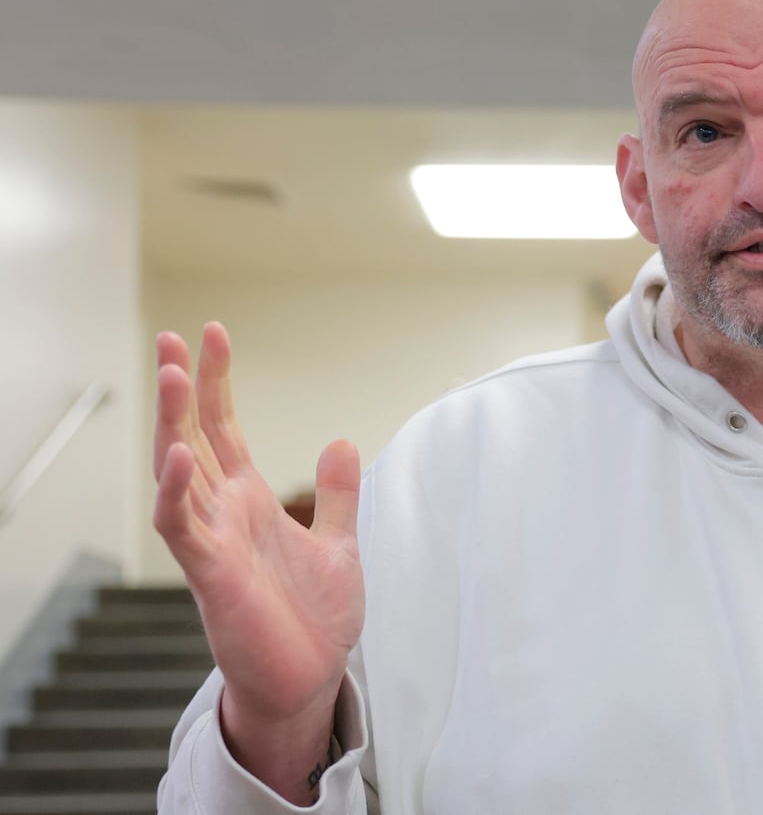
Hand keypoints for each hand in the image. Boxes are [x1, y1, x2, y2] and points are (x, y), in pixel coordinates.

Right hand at [152, 323, 362, 801]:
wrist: (311, 679)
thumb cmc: (314, 619)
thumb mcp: (339, 544)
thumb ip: (338, 495)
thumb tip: (341, 440)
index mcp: (250, 502)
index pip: (224, 429)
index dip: (216, 383)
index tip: (212, 335)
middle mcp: (224, 515)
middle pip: (192, 437)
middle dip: (180, 388)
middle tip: (169, 336)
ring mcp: (213, 543)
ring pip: (178, 472)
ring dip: (171, 425)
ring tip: (170, 374)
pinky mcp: (211, 576)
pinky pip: (182, 528)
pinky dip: (177, 492)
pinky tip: (181, 453)